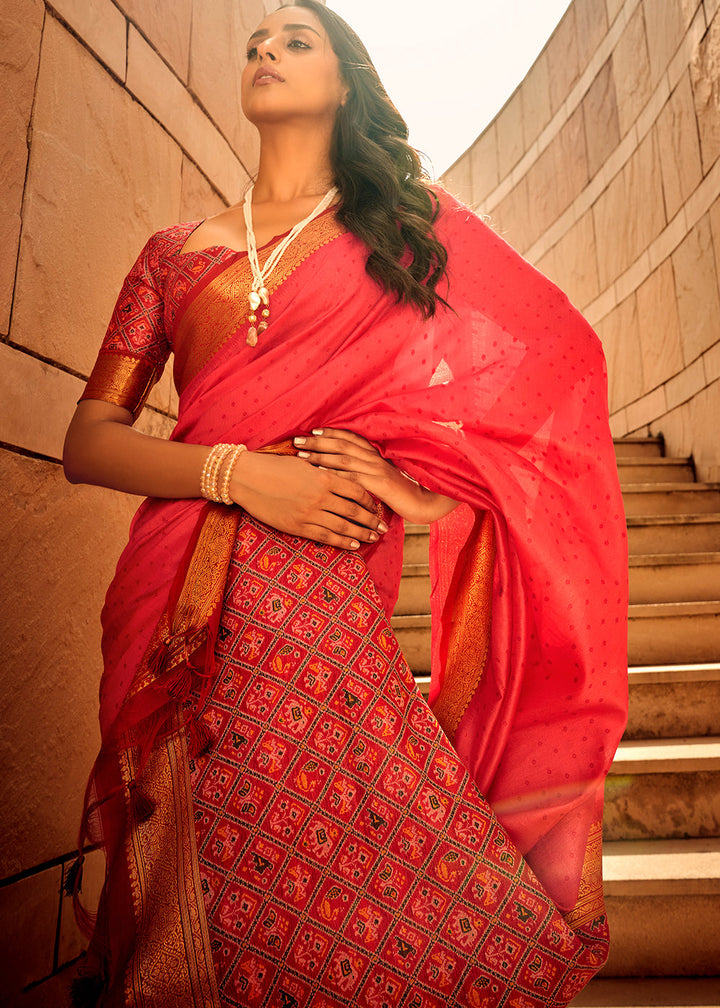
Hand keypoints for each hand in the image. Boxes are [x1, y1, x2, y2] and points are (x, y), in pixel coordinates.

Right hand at [228, 450, 386, 549]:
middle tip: (384, 527)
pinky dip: (342, 542)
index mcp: (324, 476)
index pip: (356, 490)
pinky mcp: (297, 526)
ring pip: (343, 527)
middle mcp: (320, 496)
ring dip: (361, 533)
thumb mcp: (303, 463)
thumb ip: (323, 471)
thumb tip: (340, 476)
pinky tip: (353, 545)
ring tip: (373, 537)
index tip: (376, 506)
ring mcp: (309, 513)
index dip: (369, 500)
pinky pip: (325, 537)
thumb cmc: (273, 466)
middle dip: (371, 520)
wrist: (246, 477)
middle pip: (354, 511)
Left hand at [293, 429, 458, 524]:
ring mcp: (377, 470)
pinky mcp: (379, 484)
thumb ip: (367, 470)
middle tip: (297, 440)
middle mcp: (375, 458)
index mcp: (376, 454)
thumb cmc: (402, 492)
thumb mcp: (383, 477)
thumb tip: (346, 470)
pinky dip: (334, 475)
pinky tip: (319, 476)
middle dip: (318, 442)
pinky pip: (352, 478)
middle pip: (342, 445)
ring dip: (320, 456)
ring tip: (302, 455)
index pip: (350, 438)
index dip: (330, 434)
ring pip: (343, 459)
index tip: (312, 432)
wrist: (424, 502)